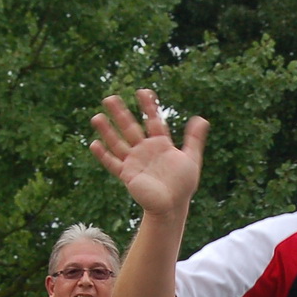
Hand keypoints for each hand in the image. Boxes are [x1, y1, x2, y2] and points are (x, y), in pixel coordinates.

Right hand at [89, 89, 208, 221]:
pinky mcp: (128, 175)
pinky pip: (113, 164)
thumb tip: (201, 119)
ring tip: (96, 117)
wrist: (173, 205)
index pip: (152, 120)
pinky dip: (103, 155)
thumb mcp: (191, 159)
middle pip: (130, 127)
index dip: (148, 106)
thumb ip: (194, 139)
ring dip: (107, 131)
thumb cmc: (183, 184)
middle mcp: (144, 150)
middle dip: (120, 113)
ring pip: (118, 142)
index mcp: (159, 144)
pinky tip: (94, 144)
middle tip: (109, 98)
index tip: (143, 91)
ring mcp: (134, 161)